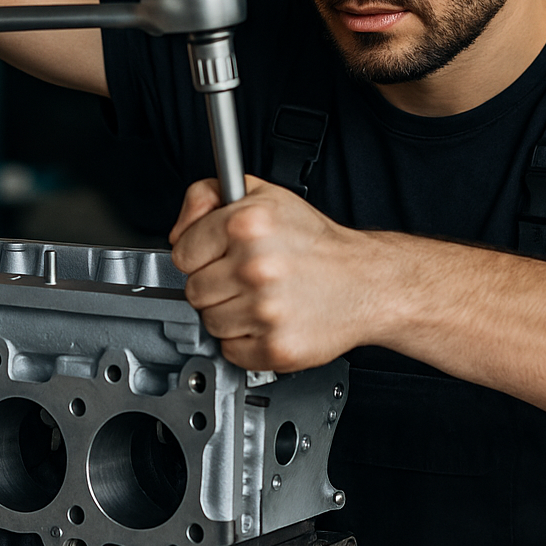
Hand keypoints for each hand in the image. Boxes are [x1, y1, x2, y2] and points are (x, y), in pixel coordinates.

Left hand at [168, 176, 383, 371]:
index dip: (199, 254)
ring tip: (262, 298)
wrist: (366, 282)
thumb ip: (209, 195)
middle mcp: (256, 266)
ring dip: (230, 314)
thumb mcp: (264, 196)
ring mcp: (266, 310)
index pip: (182, 253)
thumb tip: (178, 229)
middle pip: (194, 290)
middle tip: (246, 277)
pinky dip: (246, 341)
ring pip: (210, 322)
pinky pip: (231, 350)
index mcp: (248, 224)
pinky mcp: (276, 347)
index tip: (219, 255)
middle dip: (215, 285)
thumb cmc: (316, 243)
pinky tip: (270, 320)